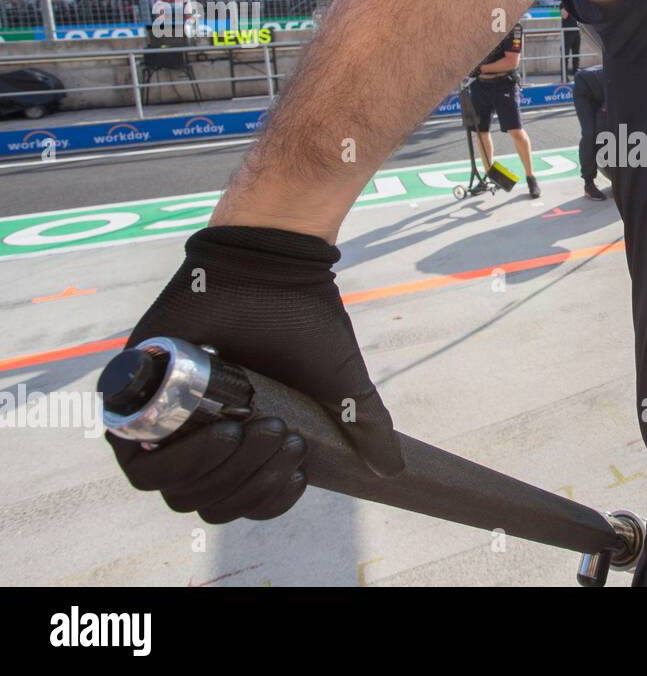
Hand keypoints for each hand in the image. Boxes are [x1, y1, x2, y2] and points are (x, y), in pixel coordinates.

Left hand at [108, 227, 401, 523]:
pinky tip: (223, 429)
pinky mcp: (131, 393)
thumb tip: (391, 470)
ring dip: (221, 470)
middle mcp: (194, 433)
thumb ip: (366, 427)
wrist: (271, 269)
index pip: (237, 500)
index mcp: (237, 437)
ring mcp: (160, 416)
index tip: (299, 470)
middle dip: (250, 483)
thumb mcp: (341, 385)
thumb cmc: (304, 320)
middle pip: (204, 501)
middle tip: (283, 437)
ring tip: (254, 427)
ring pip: (171, 487)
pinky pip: (138, 459)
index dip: (267, 500)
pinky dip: (180, 457)